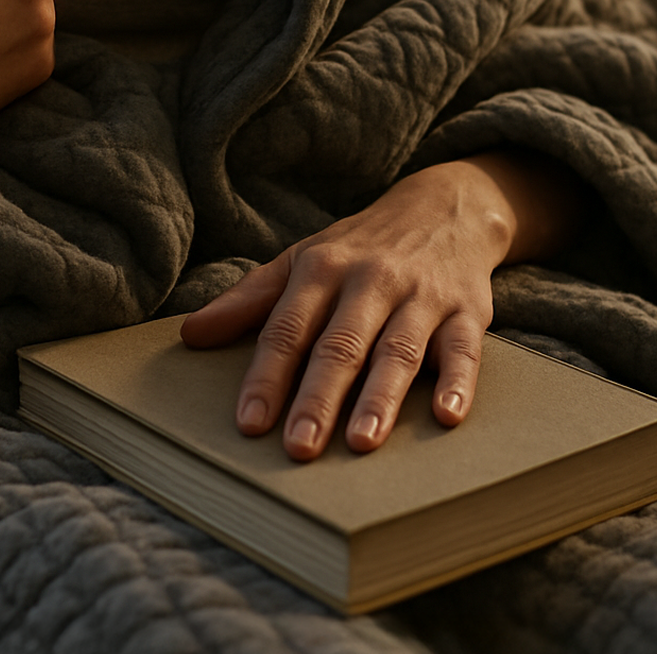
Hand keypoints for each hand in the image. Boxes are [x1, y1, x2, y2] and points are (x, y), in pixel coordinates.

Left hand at [181, 158, 525, 460]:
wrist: (443, 209)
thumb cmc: (358, 248)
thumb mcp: (300, 261)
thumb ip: (249, 299)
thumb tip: (190, 334)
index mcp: (321, 269)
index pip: (287, 329)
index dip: (267, 376)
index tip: (249, 423)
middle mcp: (369, 280)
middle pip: (340, 344)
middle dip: (318, 397)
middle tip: (299, 447)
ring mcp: (420, 296)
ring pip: (397, 350)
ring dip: (381, 397)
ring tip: (361, 443)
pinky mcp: (466, 311)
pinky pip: (464, 349)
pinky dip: (458, 382)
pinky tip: (447, 416)